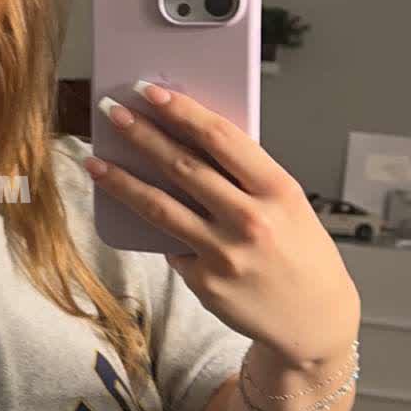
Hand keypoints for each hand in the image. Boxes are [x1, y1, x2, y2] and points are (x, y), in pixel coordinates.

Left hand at [87, 84, 360, 368]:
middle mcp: (250, 220)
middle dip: (142, 135)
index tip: (151, 92)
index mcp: (277, 190)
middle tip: (113, 113)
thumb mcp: (288, 204)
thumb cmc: (302, 252)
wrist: (314, 317)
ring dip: (121, 180)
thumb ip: (246, 176)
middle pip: (182, 166)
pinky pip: (170, 245)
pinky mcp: (204, 281)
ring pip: (159, 206)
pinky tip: (137, 214)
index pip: (221, 138)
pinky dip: (154, 229)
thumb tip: (189, 142)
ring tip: (95, 162)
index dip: (181, 111)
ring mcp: (224, 253)